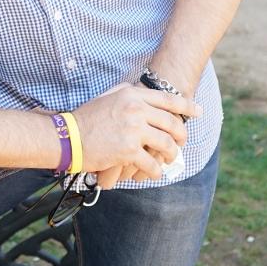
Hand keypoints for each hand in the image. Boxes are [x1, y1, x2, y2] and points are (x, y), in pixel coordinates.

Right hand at [71, 83, 198, 183]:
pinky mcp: (128, 151)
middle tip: (181, 143)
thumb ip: (127, 93)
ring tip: (169, 159)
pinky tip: (153, 173)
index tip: (198, 111)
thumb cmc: (86, 117)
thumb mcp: (107, 96)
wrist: (67, 137)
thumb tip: (142, 92)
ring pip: (166, 144)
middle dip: (181, 135)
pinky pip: (152, 164)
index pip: (168, 99)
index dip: (186, 105)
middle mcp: (136, 110)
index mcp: (132, 95)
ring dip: (170, 155)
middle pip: (172, 123)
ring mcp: (133, 131)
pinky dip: (155, 171)